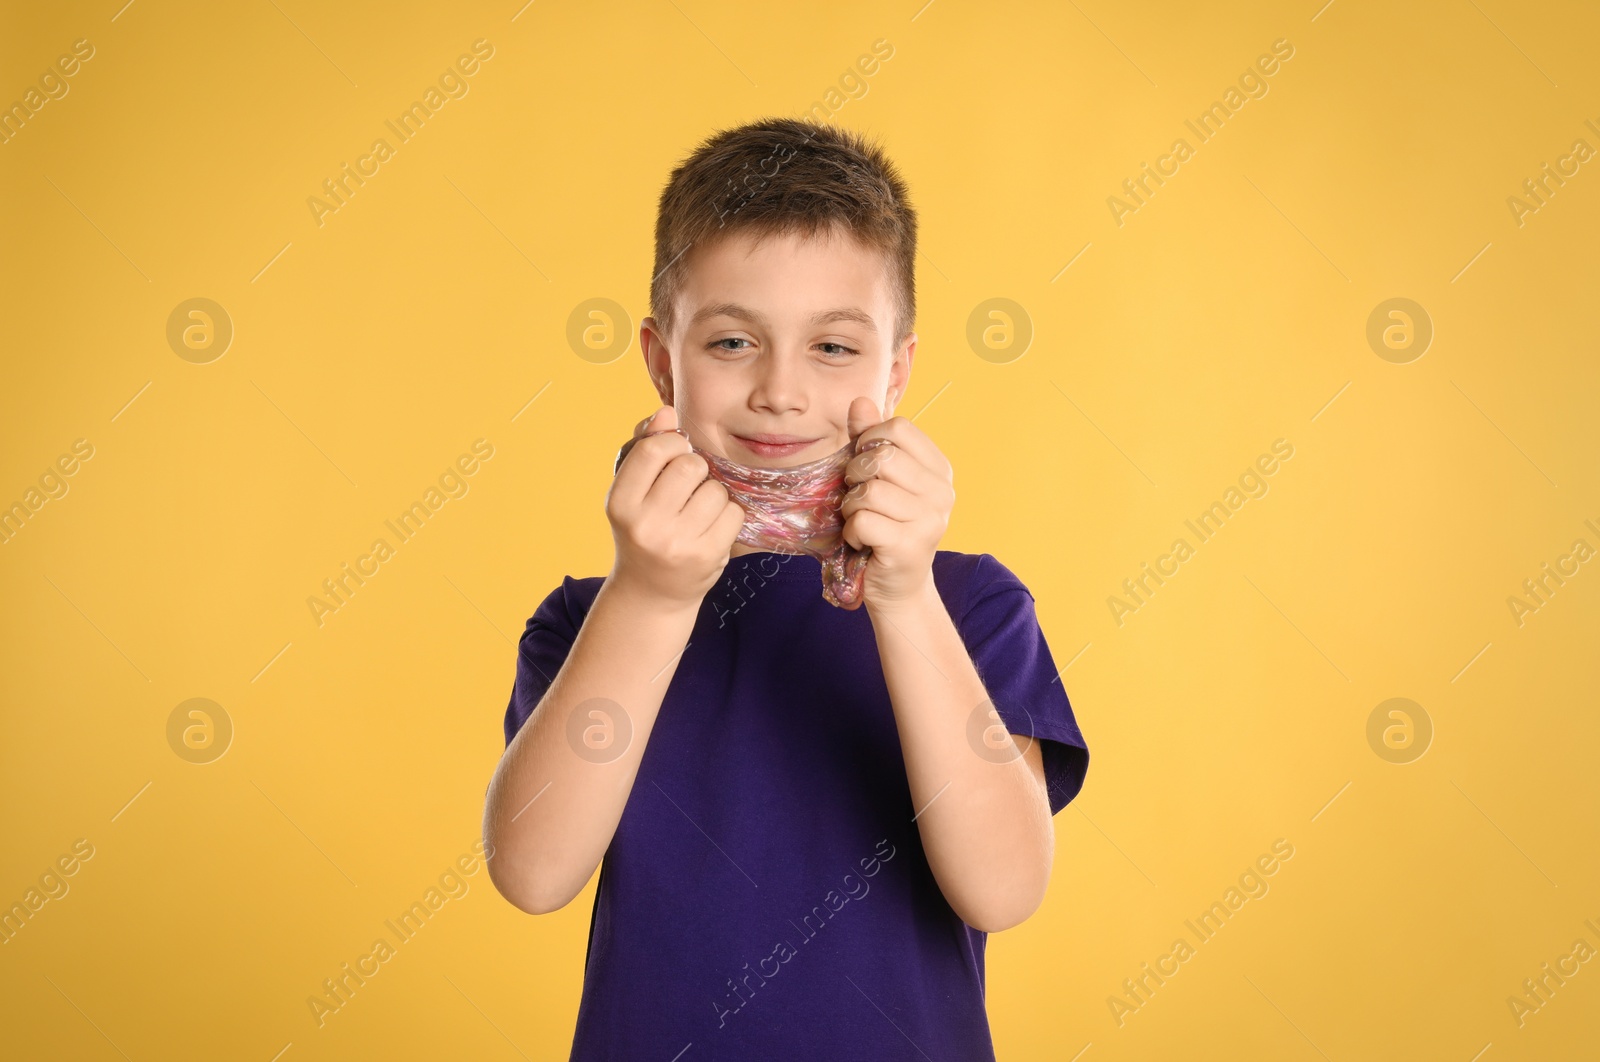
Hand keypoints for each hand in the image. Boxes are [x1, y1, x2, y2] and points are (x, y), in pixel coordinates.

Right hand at [605, 406, 745, 608]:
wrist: (650, 592)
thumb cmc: (642, 529)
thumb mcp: (631, 491)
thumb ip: (645, 446)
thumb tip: (666, 412)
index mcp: (620, 503)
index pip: (654, 450)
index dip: (672, 441)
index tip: (675, 450)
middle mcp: (645, 525)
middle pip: (691, 465)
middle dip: (695, 468)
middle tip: (687, 486)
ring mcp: (677, 543)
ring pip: (716, 489)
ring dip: (713, 494)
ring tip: (697, 512)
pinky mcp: (707, 557)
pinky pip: (733, 512)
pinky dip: (727, 515)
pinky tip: (710, 528)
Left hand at [839, 396, 953, 608]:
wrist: (898, 587)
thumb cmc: (886, 527)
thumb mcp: (879, 479)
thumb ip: (869, 440)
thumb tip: (860, 402)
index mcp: (939, 468)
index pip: (898, 428)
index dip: (869, 442)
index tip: (867, 468)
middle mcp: (942, 491)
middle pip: (882, 457)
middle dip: (856, 476)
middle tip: (860, 497)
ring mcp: (930, 519)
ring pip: (870, 490)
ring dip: (852, 507)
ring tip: (862, 520)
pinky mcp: (910, 545)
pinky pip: (864, 520)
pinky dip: (851, 531)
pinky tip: (862, 540)